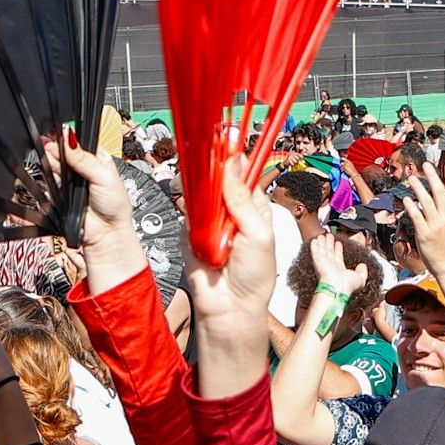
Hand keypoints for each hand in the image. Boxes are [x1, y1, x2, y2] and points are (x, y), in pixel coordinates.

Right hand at [185, 152, 278, 397]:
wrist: (229, 309)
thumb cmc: (254, 278)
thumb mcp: (258, 234)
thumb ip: (242, 199)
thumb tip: (233, 163)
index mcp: (254, 208)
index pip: (242, 173)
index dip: (235, 156)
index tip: (226, 136)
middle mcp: (231, 210)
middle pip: (218, 177)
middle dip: (214, 166)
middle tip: (209, 148)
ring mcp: (209, 220)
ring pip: (200, 190)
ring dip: (201, 186)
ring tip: (207, 184)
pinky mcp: (189, 231)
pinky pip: (185, 210)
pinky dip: (188, 206)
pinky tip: (196, 208)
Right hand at [306, 231, 366, 300]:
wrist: (337, 286)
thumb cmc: (347, 285)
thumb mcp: (361, 278)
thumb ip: (363, 271)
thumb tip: (363, 265)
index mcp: (340, 269)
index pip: (338, 256)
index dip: (338, 249)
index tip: (339, 244)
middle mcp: (331, 265)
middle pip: (330, 251)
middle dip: (330, 243)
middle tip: (330, 236)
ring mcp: (324, 262)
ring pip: (323, 249)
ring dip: (323, 242)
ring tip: (324, 235)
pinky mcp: (317, 259)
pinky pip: (315, 249)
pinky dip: (315, 245)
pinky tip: (315, 240)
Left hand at [402, 157, 444, 273]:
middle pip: (439, 192)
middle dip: (433, 177)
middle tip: (426, 166)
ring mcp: (435, 226)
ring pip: (426, 202)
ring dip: (419, 188)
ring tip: (412, 178)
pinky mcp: (424, 234)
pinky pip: (416, 217)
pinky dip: (411, 207)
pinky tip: (407, 199)